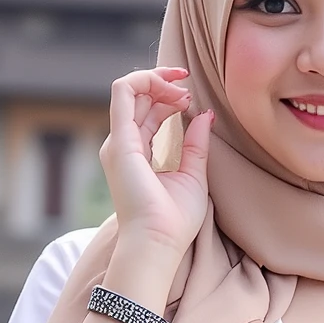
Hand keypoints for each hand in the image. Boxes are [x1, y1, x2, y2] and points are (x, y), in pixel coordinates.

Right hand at [100, 67, 211, 262]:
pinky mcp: (120, 140)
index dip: (167, 96)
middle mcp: (123, 145)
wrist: (158, 241)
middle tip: (189, 92)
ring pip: (129, 89)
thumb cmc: (174, 220)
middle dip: (164, 84)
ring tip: (183, 92)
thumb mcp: (194, 174)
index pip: (146, 111)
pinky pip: (123, 92)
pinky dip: (146, 80)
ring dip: (158, 81)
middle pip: (138, 97)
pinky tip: (172, 91)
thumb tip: (205, 116)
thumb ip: (196, 144)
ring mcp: (118, 142)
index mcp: (136, 154)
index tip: (191, 100)